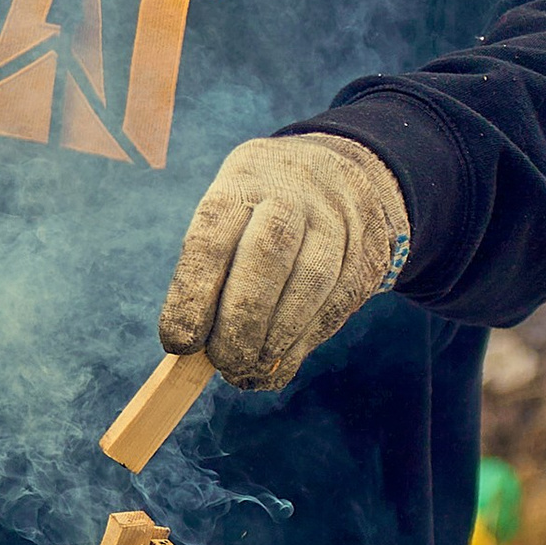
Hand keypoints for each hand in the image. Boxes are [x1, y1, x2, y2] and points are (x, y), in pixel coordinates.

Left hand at [159, 133, 408, 393]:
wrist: (351, 174)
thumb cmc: (266, 208)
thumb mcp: (233, 210)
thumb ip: (213, 268)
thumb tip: (192, 348)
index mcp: (242, 182)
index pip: (212, 239)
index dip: (192, 296)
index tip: (180, 342)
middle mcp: (292, 196)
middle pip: (266, 258)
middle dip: (240, 323)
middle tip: (222, 363)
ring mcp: (335, 224)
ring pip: (309, 283)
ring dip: (275, 338)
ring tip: (247, 370)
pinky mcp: (365, 256)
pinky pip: (334, 305)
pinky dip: (301, 344)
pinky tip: (277, 366)